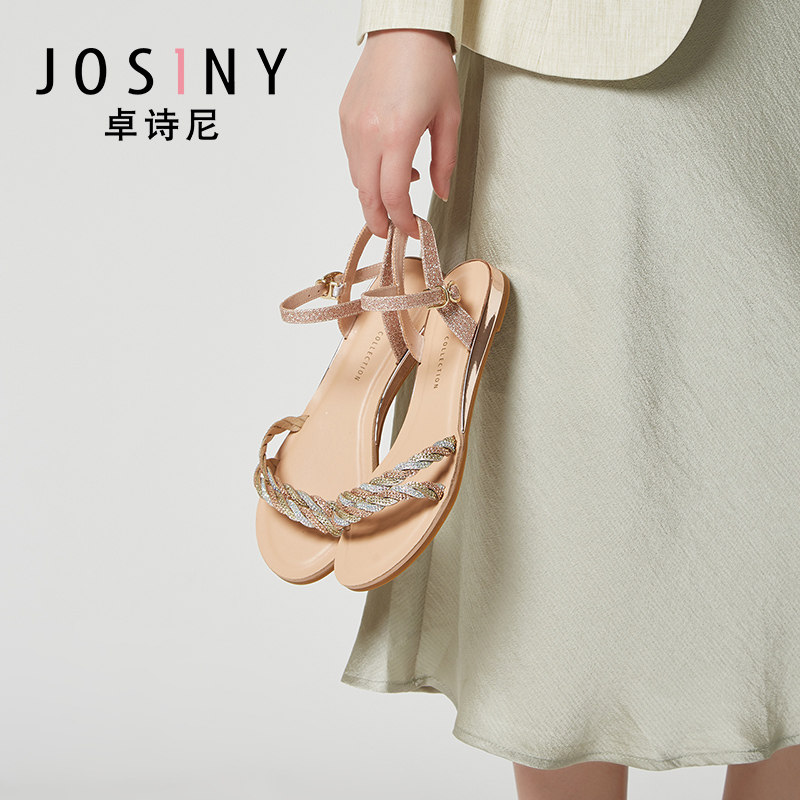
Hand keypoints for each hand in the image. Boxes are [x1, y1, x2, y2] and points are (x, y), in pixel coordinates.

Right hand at [339, 28, 460, 238]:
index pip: (393, 196)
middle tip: (393, 232)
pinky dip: (368, 171)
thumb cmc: (429, 65)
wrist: (403, 28)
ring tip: (402, 186)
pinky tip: (390, 161)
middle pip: (367, 196)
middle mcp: (368, 133)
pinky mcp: (344, 118)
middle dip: (379, 221)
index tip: (412, 230)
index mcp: (397, 134)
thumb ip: (445, 161)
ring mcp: (352, 126)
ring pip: (358, 179)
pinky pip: (353, 158)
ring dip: (376, 194)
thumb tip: (440, 192)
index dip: (402, 221)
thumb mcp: (449, 117)